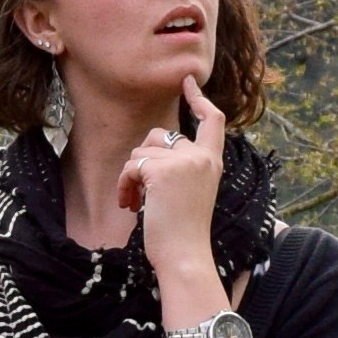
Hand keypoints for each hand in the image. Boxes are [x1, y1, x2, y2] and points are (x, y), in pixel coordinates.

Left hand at [126, 74, 230, 297]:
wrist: (185, 255)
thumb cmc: (185, 232)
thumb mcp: (192, 191)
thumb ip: (183, 167)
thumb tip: (153, 150)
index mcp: (213, 162)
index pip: (212, 120)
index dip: (199, 99)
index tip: (188, 83)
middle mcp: (201, 156)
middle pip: (161, 135)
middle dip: (143, 159)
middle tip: (139, 190)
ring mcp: (183, 161)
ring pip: (141, 151)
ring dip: (131, 176)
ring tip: (136, 202)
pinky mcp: (161, 171)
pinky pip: (131, 166)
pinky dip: (124, 185)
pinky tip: (130, 204)